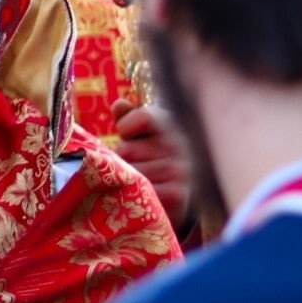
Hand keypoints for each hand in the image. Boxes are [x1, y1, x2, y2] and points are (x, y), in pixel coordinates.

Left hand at [111, 98, 192, 233]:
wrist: (183, 195)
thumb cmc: (152, 158)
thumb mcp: (141, 134)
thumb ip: (128, 118)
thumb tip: (119, 105)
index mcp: (169, 124)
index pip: (143, 117)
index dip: (126, 127)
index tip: (126, 135)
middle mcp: (179, 145)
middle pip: (127, 150)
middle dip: (121, 161)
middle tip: (134, 166)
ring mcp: (180, 170)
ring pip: (130, 174)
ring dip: (127, 180)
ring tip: (139, 182)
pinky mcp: (177, 195)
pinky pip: (140, 194)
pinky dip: (136, 197)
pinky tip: (145, 196)